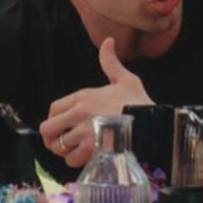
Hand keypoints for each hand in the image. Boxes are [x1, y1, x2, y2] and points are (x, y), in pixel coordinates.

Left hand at [39, 38, 153, 167]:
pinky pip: (71, 159)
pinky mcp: (91, 148)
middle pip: (47, 129)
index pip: (53, 109)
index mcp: (84, 95)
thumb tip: (108, 40)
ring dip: (67, 151)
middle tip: (66, 143)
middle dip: (54, 138)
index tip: (65, 126)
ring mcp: (84, 130)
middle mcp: (79, 112)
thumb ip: (111, 62)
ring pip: (59, 146)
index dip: (56, 120)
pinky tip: (88, 157)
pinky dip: (77, 161)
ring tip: (80, 151)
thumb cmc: (139, 103)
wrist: (154, 124)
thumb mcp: (126, 79)